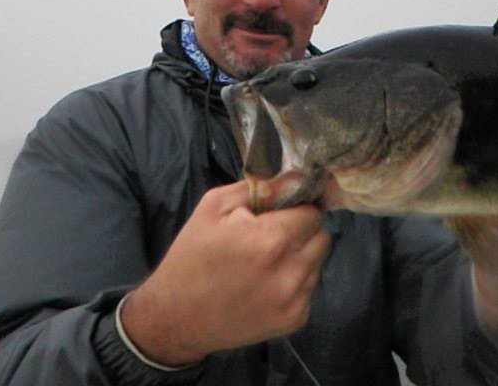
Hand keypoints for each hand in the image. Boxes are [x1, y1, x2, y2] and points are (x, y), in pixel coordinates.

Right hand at [121, 177, 330, 365]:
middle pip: (321, 236)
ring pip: (318, 262)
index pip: (312, 212)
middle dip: (301, 232)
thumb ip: (261, 187)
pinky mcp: (295, 320)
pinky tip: (266, 285)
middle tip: (271, 237)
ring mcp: (295, 300)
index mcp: (271, 239)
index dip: (295, 210)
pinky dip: (294, 283)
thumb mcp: (214, 206)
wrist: (176, 317)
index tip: (277, 215)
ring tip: (266, 263)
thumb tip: (296, 178)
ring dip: (300, 257)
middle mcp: (290, 271)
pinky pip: (309, 288)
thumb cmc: (192, 256)